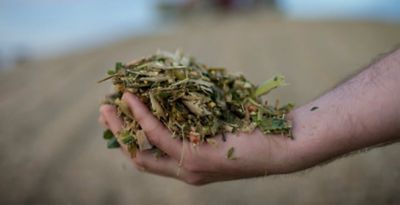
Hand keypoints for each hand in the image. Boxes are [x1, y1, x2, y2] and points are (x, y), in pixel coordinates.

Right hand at [99, 92, 300, 184]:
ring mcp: (189, 168)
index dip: (129, 137)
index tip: (119, 116)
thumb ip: (196, 122)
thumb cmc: (254, 131)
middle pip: (139, 155)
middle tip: (105, 110)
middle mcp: (185, 171)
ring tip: (111, 102)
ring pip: (143, 148)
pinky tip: (134, 99)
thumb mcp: (218, 127)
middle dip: (118, 133)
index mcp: (190, 165)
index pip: (150, 155)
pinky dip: (143, 116)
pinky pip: (160, 135)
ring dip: (123, 125)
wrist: (283, 146)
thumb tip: (179, 97)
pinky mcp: (196, 158)